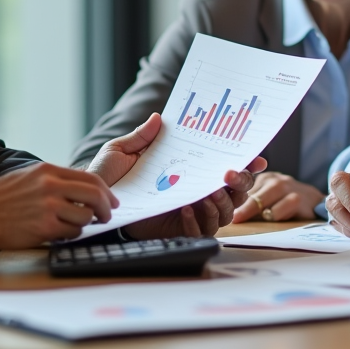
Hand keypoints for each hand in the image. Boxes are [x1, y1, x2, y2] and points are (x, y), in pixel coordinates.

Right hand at [0, 163, 117, 251]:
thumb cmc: (0, 198)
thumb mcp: (28, 177)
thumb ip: (54, 179)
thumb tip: (81, 185)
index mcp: (48, 171)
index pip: (90, 178)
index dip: (106, 192)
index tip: (111, 201)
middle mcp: (50, 186)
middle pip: (94, 195)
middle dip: (105, 208)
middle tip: (106, 216)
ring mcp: (48, 207)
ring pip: (85, 216)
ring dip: (85, 223)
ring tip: (74, 225)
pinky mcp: (44, 227)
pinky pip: (72, 232)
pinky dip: (72, 234)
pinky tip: (62, 232)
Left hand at [87, 113, 267, 238]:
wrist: (93, 203)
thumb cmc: (109, 176)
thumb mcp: (123, 150)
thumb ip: (143, 136)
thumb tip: (159, 117)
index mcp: (190, 169)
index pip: (225, 166)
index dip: (247, 163)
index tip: (257, 156)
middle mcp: (196, 191)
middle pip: (236, 192)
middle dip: (241, 182)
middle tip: (230, 173)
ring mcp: (191, 213)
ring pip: (225, 213)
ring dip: (222, 203)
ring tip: (209, 192)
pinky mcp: (180, 230)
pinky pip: (201, 231)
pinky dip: (198, 221)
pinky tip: (187, 209)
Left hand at [231, 172, 323, 222]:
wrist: (315, 202)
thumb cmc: (285, 202)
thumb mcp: (268, 198)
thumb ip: (251, 203)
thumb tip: (227, 214)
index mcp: (264, 178)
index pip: (244, 184)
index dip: (230, 190)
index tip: (217, 194)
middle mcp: (274, 179)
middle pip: (253, 190)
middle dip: (239, 203)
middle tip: (228, 214)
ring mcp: (287, 187)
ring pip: (266, 197)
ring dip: (252, 210)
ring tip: (239, 218)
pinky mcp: (298, 199)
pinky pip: (283, 207)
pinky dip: (274, 214)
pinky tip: (268, 220)